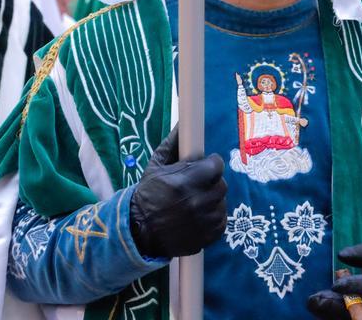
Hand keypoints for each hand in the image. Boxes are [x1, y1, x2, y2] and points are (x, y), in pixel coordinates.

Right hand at [129, 127, 227, 258]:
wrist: (139, 233)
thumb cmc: (147, 195)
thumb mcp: (155, 167)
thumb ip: (172, 145)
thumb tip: (183, 124)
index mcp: (184, 182)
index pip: (216, 165)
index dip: (211, 164)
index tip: (204, 166)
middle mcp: (197, 202)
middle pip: (221, 184)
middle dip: (212, 181)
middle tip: (199, 184)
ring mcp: (204, 221)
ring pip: (222, 202)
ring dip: (213, 199)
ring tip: (198, 200)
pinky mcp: (209, 236)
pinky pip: (222, 220)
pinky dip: (214, 216)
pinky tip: (200, 215)